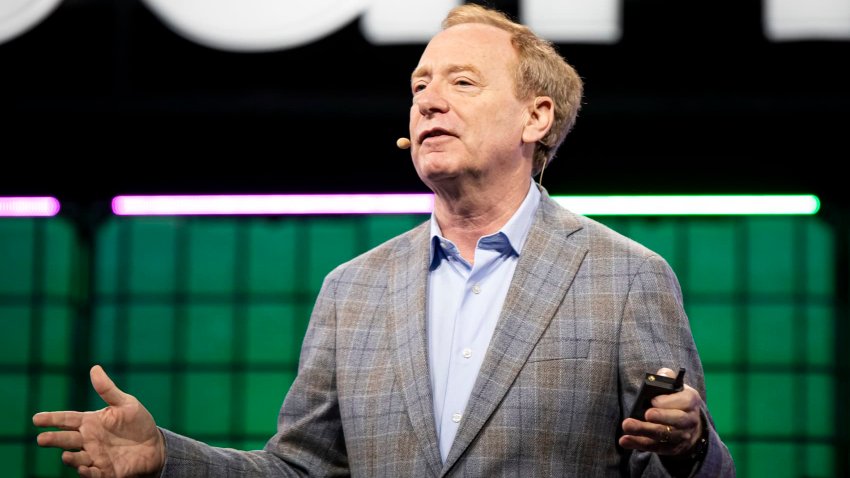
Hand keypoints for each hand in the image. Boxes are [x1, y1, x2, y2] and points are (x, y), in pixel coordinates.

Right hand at [32, 365, 164, 477]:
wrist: (155, 445)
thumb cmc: (138, 422)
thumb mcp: (125, 403)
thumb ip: (108, 390)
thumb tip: (94, 368)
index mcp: (90, 422)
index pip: (66, 419)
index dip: (51, 419)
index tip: (36, 419)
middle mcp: (88, 440)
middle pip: (66, 439)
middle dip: (53, 440)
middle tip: (41, 439)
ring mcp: (95, 456)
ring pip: (75, 458)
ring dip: (69, 458)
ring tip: (65, 455)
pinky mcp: (105, 471)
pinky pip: (92, 474)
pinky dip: (86, 472)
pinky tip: (84, 468)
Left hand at [619, 367, 703, 456]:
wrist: (688, 425)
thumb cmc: (676, 399)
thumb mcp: (675, 386)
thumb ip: (667, 377)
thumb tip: (660, 375)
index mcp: (691, 401)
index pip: (684, 402)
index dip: (669, 402)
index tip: (653, 400)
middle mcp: (689, 420)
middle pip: (676, 420)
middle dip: (660, 418)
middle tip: (645, 414)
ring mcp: (681, 436)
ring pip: (664, 435)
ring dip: (644, 431)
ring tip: (627, 426)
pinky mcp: (671, 448)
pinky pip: (655, 447)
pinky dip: (638, 444)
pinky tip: (624, 440)